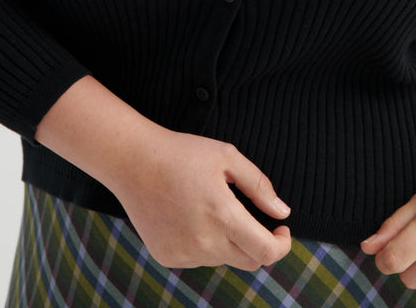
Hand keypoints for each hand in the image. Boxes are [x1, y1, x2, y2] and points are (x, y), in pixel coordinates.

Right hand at [112, 125, 291, 269]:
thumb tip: (282, 212)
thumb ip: (259, 186)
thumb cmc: (182, 153)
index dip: (282, 245)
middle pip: (249, 261)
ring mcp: (184, 254)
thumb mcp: (227, 157)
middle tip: (254, 219)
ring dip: (229, 241)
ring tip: (210, 206)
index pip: (266, 252)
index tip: (281, 228)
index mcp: (222, 216)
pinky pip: (198, 258)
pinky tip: (190, 216)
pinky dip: (204, 243)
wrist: (133, 162)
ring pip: (223, 258)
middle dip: (259, 243)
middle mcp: (204, 243)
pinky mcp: (168, 257)